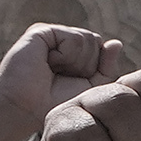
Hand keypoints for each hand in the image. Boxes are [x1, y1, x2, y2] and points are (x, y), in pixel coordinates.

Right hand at [0, 23, 128, 126]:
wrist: (25, 108)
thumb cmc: (54, 102)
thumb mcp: (90, 88)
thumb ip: (107, 68)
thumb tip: (116, 43)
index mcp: (74, 53)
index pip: (102, 48)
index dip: (94, 70)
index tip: (72, 83)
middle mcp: (62, 41)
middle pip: (96, 42)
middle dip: (86, 66)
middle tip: (60, 77)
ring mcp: (52, 34)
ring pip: (88, 39)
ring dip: (75, 62)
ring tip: (53, 70)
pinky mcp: (41, 31)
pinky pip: (73, 37)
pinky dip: (65, 55)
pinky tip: (48, 63)